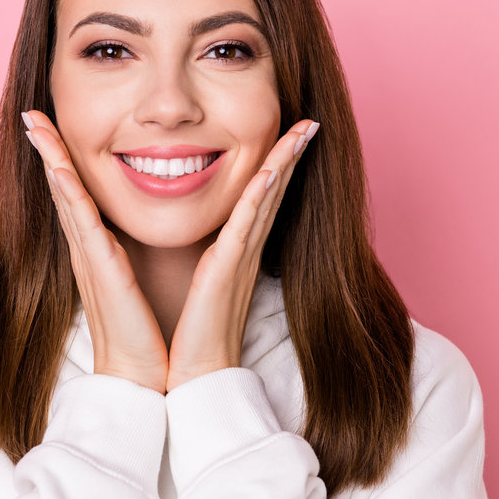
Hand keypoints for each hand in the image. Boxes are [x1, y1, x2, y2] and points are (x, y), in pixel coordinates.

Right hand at [22, 110, 168, 393]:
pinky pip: (82, 220)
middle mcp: (89, 248)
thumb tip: (138, 238)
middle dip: (46, 148)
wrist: (142, 376)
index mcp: (100, 249)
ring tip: (35, 121)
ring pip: (66, 194)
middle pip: (62, 186)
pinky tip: (57, 165)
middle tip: (30, 112)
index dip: (62, 159)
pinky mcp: (101, 268)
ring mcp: (90, 256)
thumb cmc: (147, 332)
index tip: (49, 127)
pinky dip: (68, 189)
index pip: (77, 194)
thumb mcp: (140, 282)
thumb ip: (136, 255)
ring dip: (50, 156)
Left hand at [166, 119, 319, 391]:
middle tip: (309, 122)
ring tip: (303, 130)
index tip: (290, 136)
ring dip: (284, 162)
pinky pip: (246, 224)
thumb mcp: (195, 285)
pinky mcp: (228, 268)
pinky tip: (271, 170)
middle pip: (273, 191)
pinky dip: (261, 195)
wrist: (189, 376)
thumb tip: (199, 247)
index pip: (259, 199)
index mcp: (234, 252)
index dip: (277, 166)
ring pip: (267, 199)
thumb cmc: (188, 336)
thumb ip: (202, 260)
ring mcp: (239, 257)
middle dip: (290, 154)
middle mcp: (243, 250)